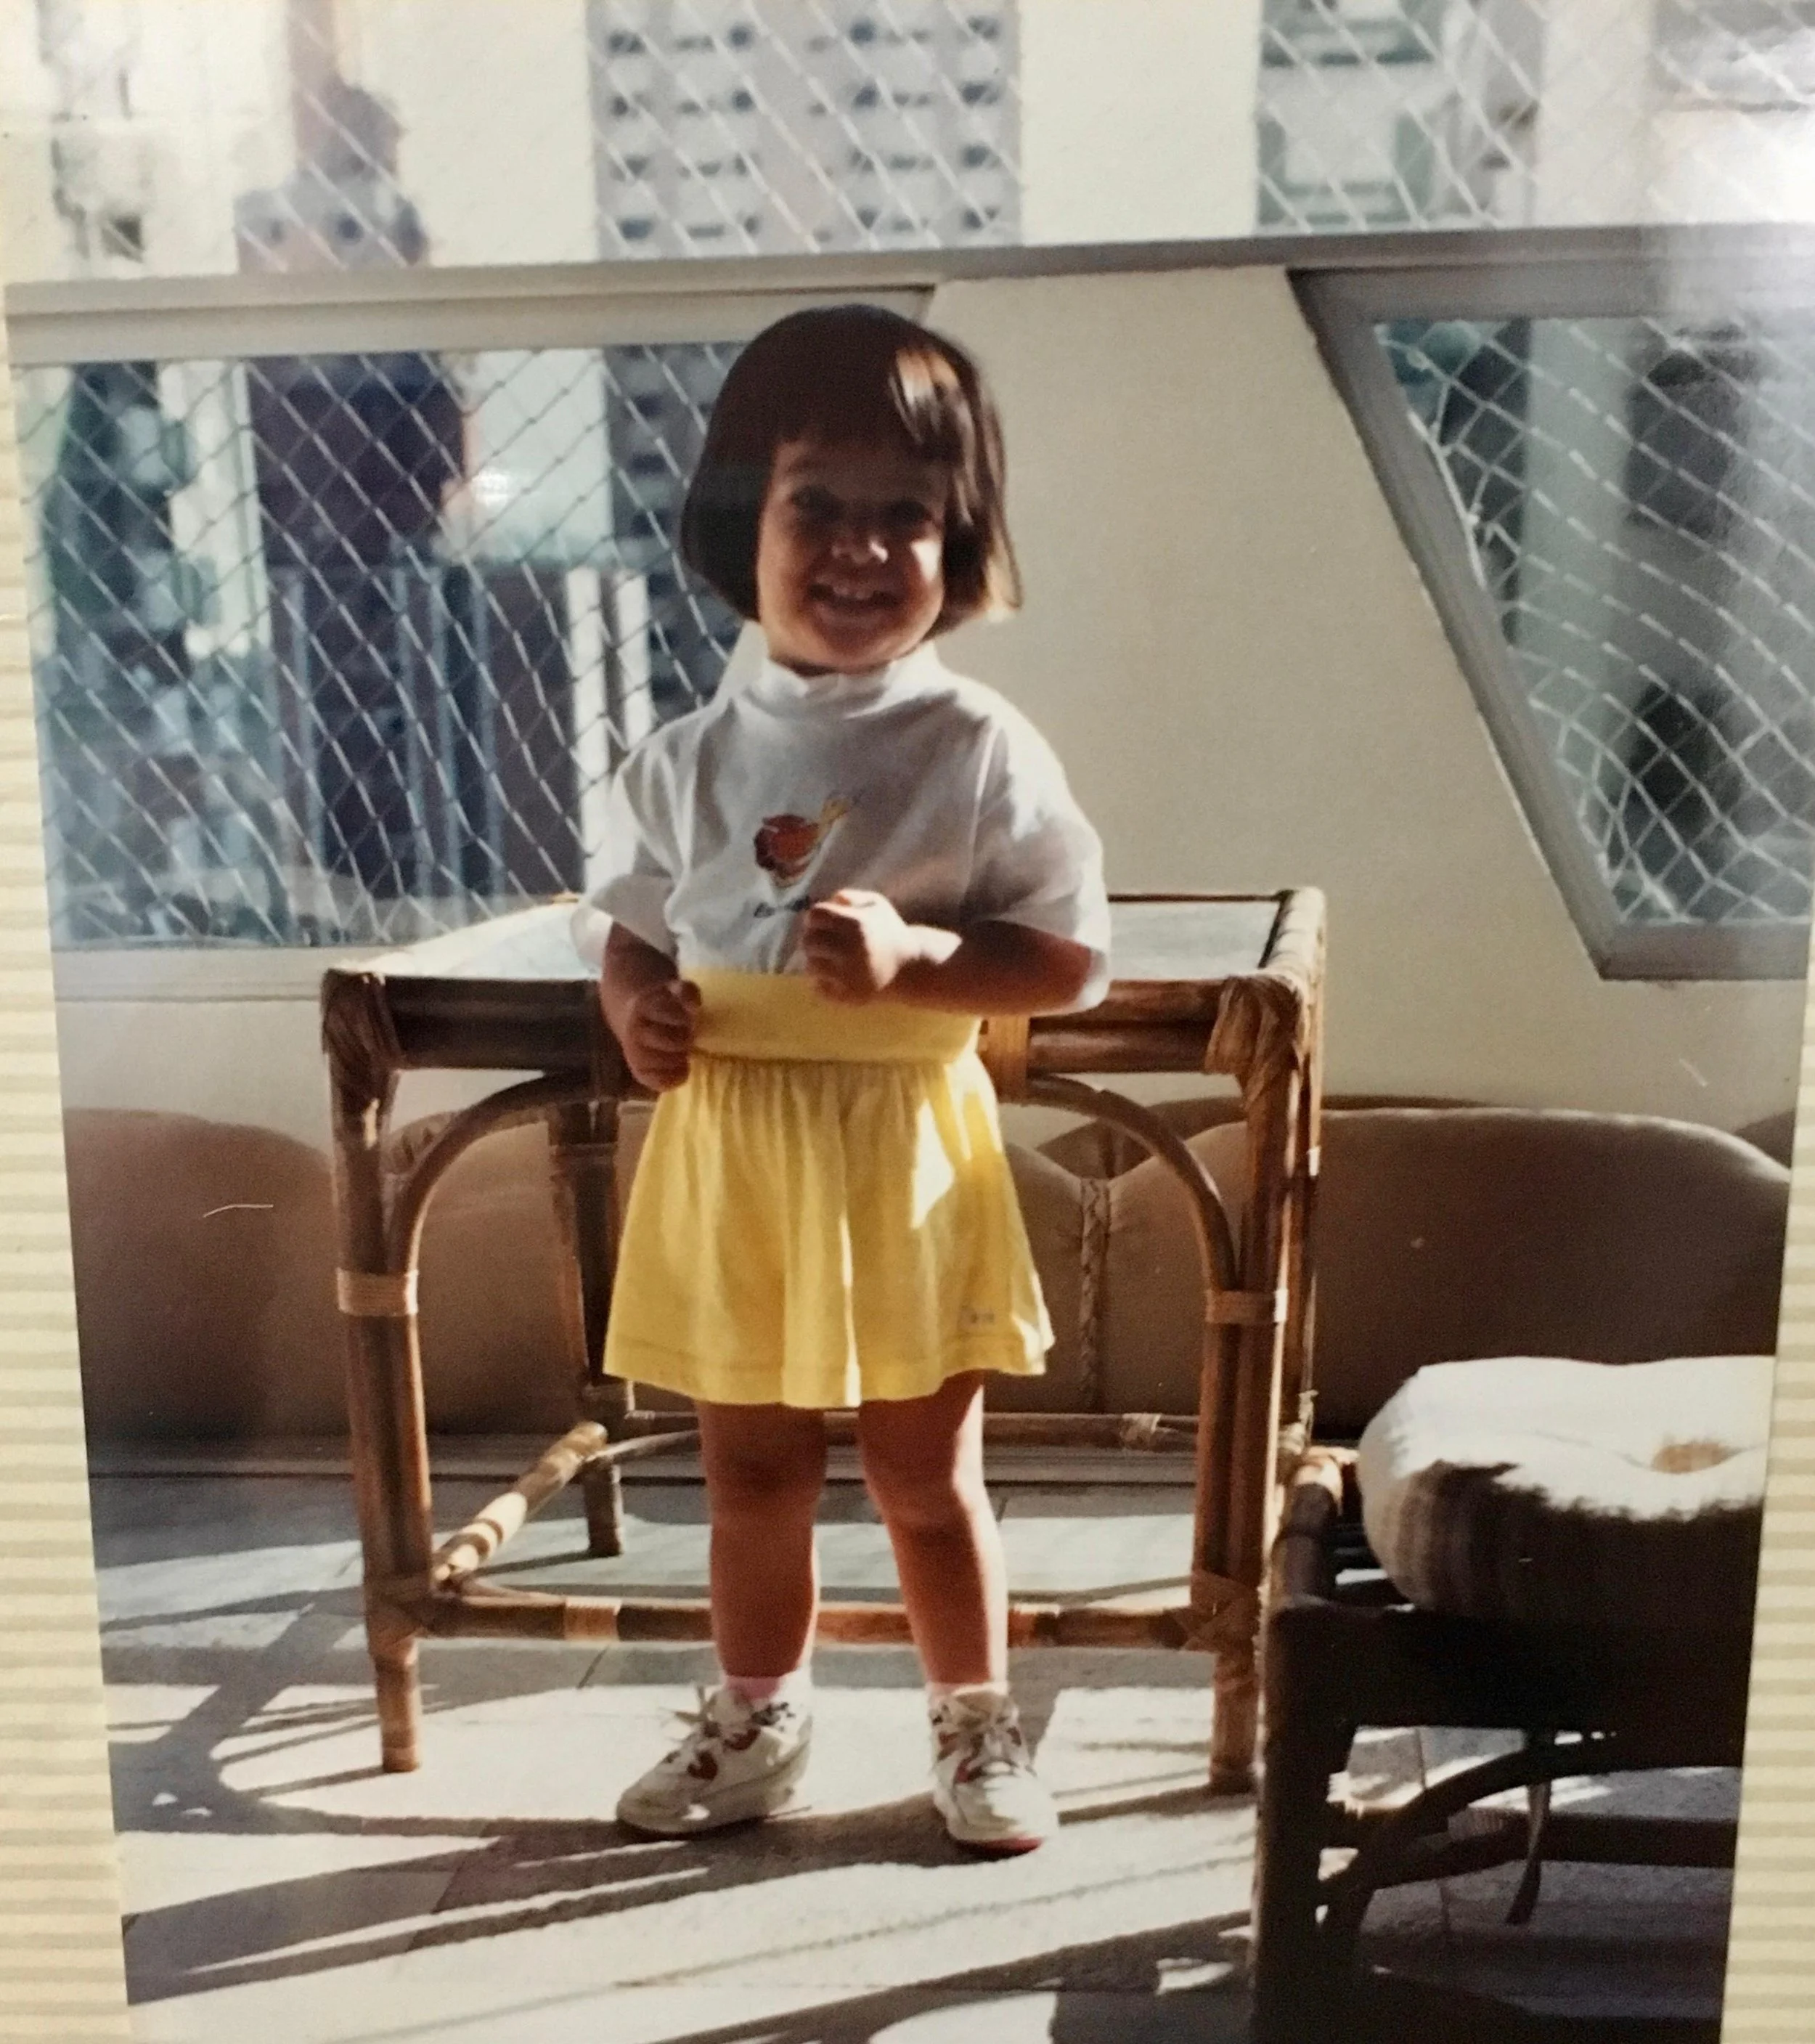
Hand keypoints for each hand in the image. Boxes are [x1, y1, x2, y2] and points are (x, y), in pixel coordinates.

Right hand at [621, 976, 700, 1090]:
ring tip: (681, 1051)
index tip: (687, 1018)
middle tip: (687, 1037)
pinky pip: (660, 1082)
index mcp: (643, 1007)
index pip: (672, 1016)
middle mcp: (634, 1032)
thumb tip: (694, 1006)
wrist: (634, 1018)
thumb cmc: (664, 1005)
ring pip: (666, 1064)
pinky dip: (675, 1077)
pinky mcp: (639, 1073)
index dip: (685, 1019)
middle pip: (674, 1042)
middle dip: (685, 1039)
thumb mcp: (675, 990)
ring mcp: (633, 1054)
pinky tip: (681, 1068)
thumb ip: (686, 992)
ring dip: (681, 1058)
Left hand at [801, 889, 916, 1002]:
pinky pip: (818, 988)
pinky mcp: (848, 995)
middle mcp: (850, 949)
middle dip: (812, 939)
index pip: (815, 915)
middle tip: (821, 942)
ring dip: (815, 961)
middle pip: (808, 941)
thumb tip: (825, 902)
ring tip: (826, 959)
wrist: (910, 968)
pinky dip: (822, 982)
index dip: (815, 918)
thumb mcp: (876, 904)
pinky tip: (833, 976)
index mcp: (856, 924)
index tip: (822, 923)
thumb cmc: (889, 931)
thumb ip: (849, 896)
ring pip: (810, 965)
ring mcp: (848, 975)